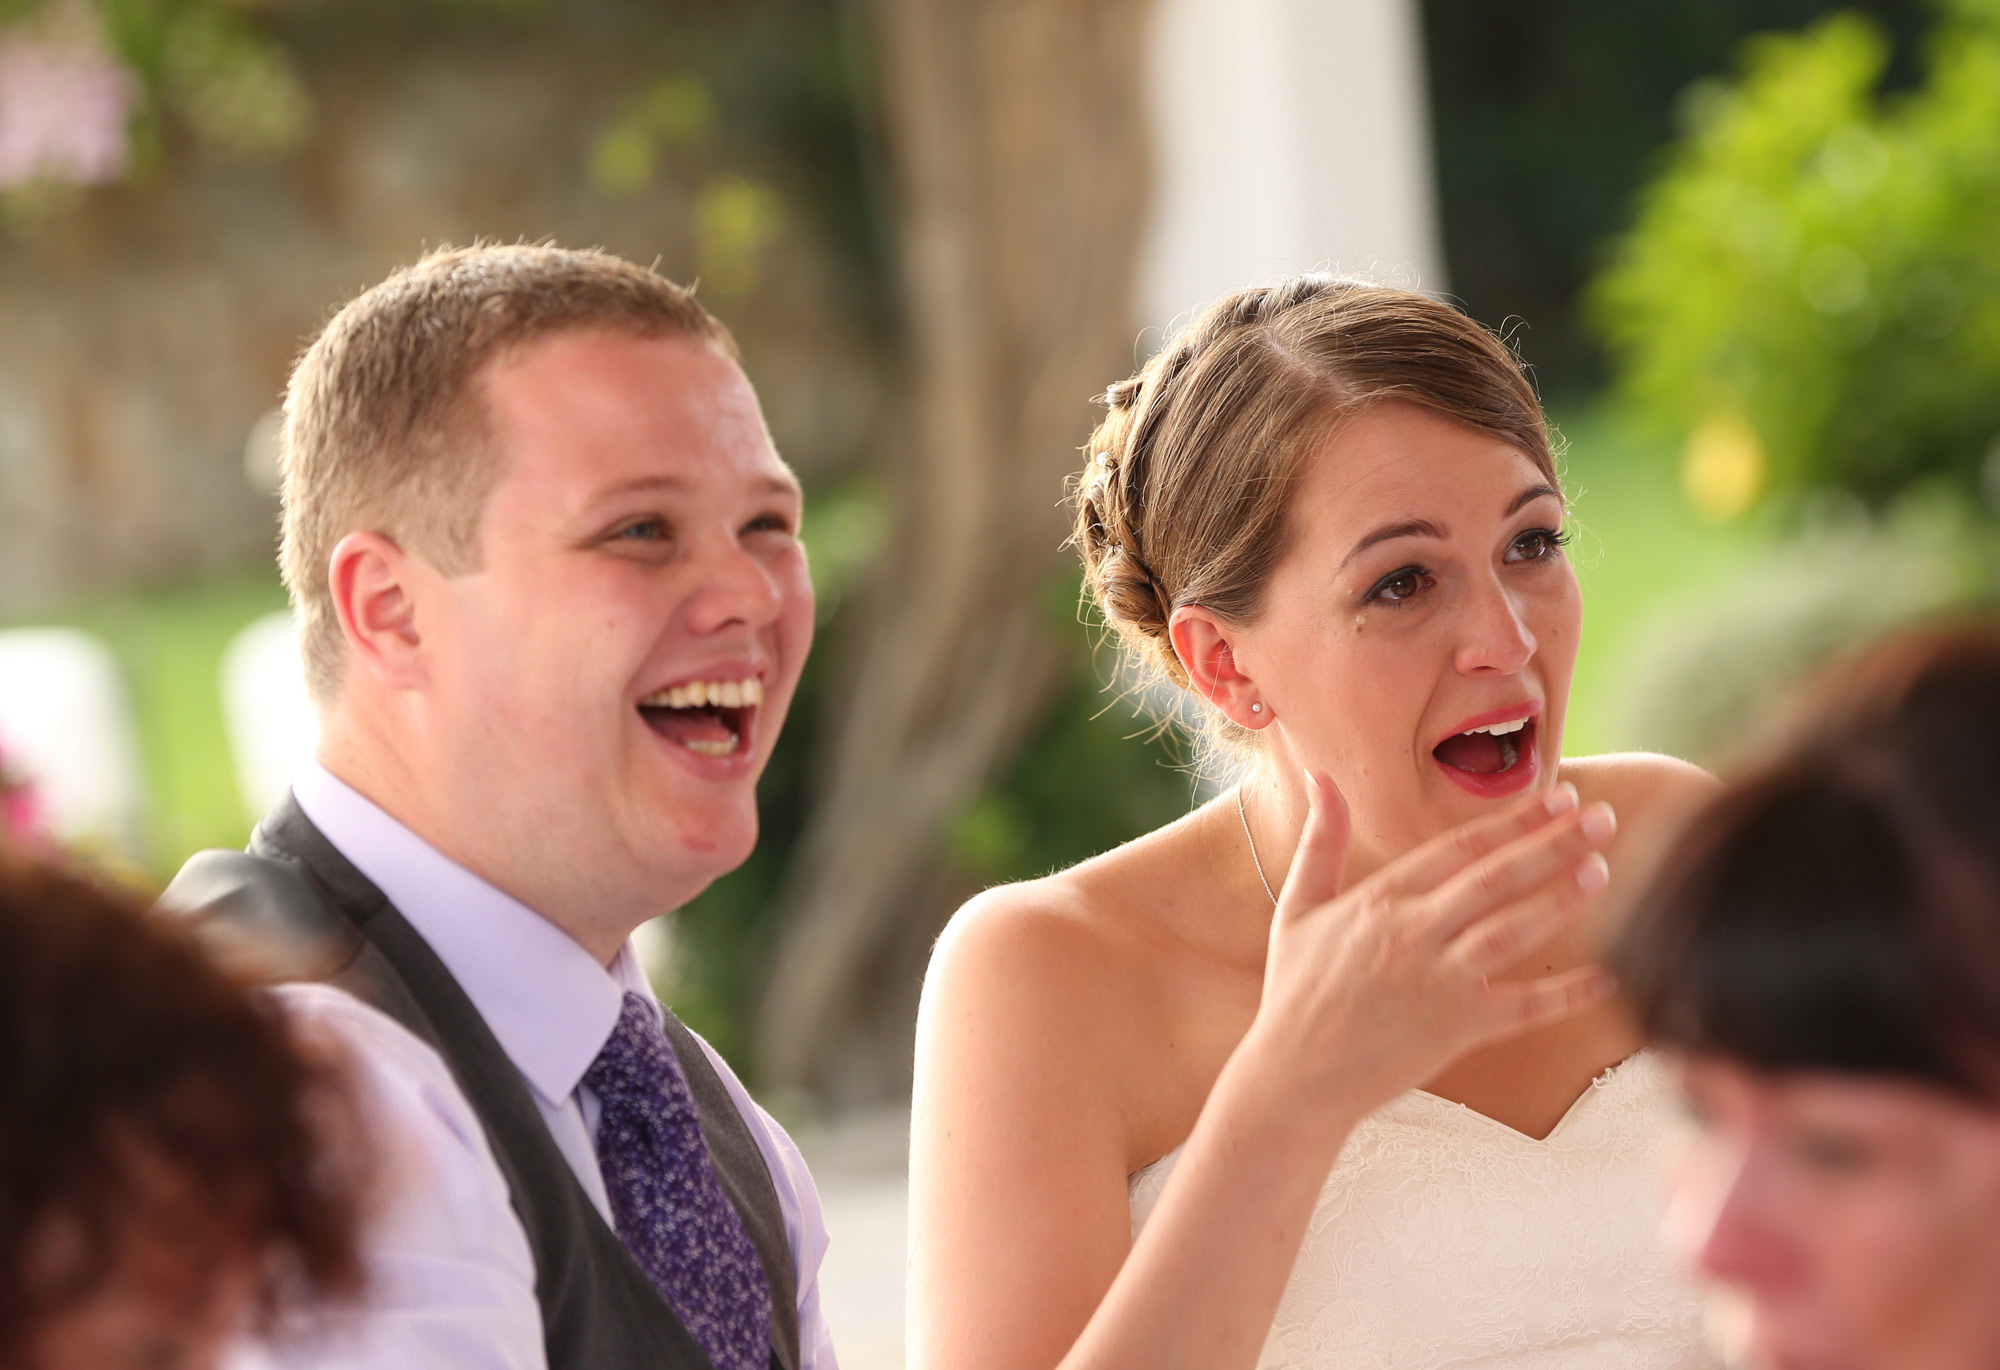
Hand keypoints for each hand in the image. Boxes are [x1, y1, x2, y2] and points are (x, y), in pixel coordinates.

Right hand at [1247, 772, 1616, 1120]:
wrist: (1295, 1074)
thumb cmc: (1297, 990)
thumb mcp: (1298, 907)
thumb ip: (1321, 841)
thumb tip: (1322, 778)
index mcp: (1381, 899)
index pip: (1460, 846)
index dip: (1515, 820)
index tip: (1560, 798)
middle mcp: (1414, 932)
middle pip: (1497, 877)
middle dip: (1555, 844)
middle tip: (1604, 818)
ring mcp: (1438, 980)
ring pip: (1513, 930)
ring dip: (1561, 898)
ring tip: (1603, 870)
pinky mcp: (1456, 1028)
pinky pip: (1523, 1007)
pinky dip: (1566, 994)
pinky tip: (1606, 976)